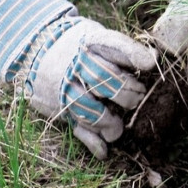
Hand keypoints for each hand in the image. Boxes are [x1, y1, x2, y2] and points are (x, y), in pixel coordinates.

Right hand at [0, 0, 156, 158]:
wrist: (33, 48)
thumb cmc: (80, 45)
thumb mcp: (96, 36)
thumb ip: (122, 49)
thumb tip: (154, 60)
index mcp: (91, 41)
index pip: (113, 45)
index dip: (133, 54)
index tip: (149, 64)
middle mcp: (76, 63)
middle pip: (104, 79)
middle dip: (126, 92)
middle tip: (137, 98)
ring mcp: (64, 86)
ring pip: (87, 107)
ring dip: (108, 121)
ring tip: (119, 129)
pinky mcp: (57, 106)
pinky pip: (75, 125)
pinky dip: (91, 141)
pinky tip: (104, 150)